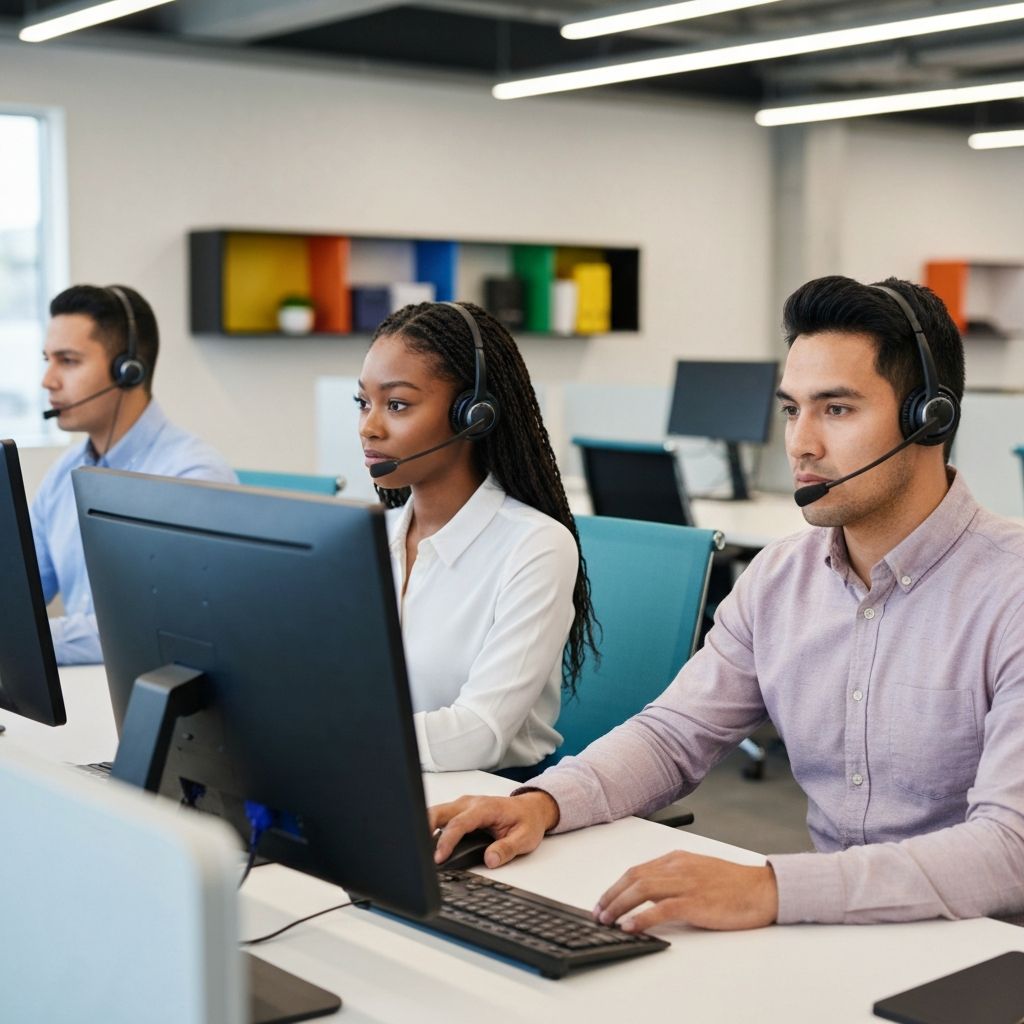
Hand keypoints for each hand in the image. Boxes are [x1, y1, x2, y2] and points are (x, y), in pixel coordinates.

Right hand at [429, 791, 559, 868]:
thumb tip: (490, 859)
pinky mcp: (459, 810)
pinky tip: (427, 843)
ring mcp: (463, 805)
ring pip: (436, 812)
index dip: (446, 841)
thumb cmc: (527, 821)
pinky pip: (441, 817)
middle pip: (439, 811)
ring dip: (425, 827)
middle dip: (425, 828)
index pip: (459, 823)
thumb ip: (507, 849)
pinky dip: (431, 827)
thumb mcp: (525, 839)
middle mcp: (470, 803)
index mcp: (485, 808)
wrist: (531, 809)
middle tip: (418, 851)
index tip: (438, 858)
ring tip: (419, 850)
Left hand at [595, 850, 777, 931]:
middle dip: (611, 895)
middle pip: (634, 877)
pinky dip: (641, 917)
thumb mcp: (699, 872)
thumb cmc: (734, 884)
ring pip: (642, 889)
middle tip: (598, 912)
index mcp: (677, 859)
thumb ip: (675, 878)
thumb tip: (649, 895)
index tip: (604, 900)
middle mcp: (678, 867)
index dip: (617, 886)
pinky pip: (661, 908)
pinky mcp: (695, 902)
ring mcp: (686, 883)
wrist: (763, 889)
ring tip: (606, 919)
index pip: (637, 870)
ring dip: (619, 905)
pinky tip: (630, 926)